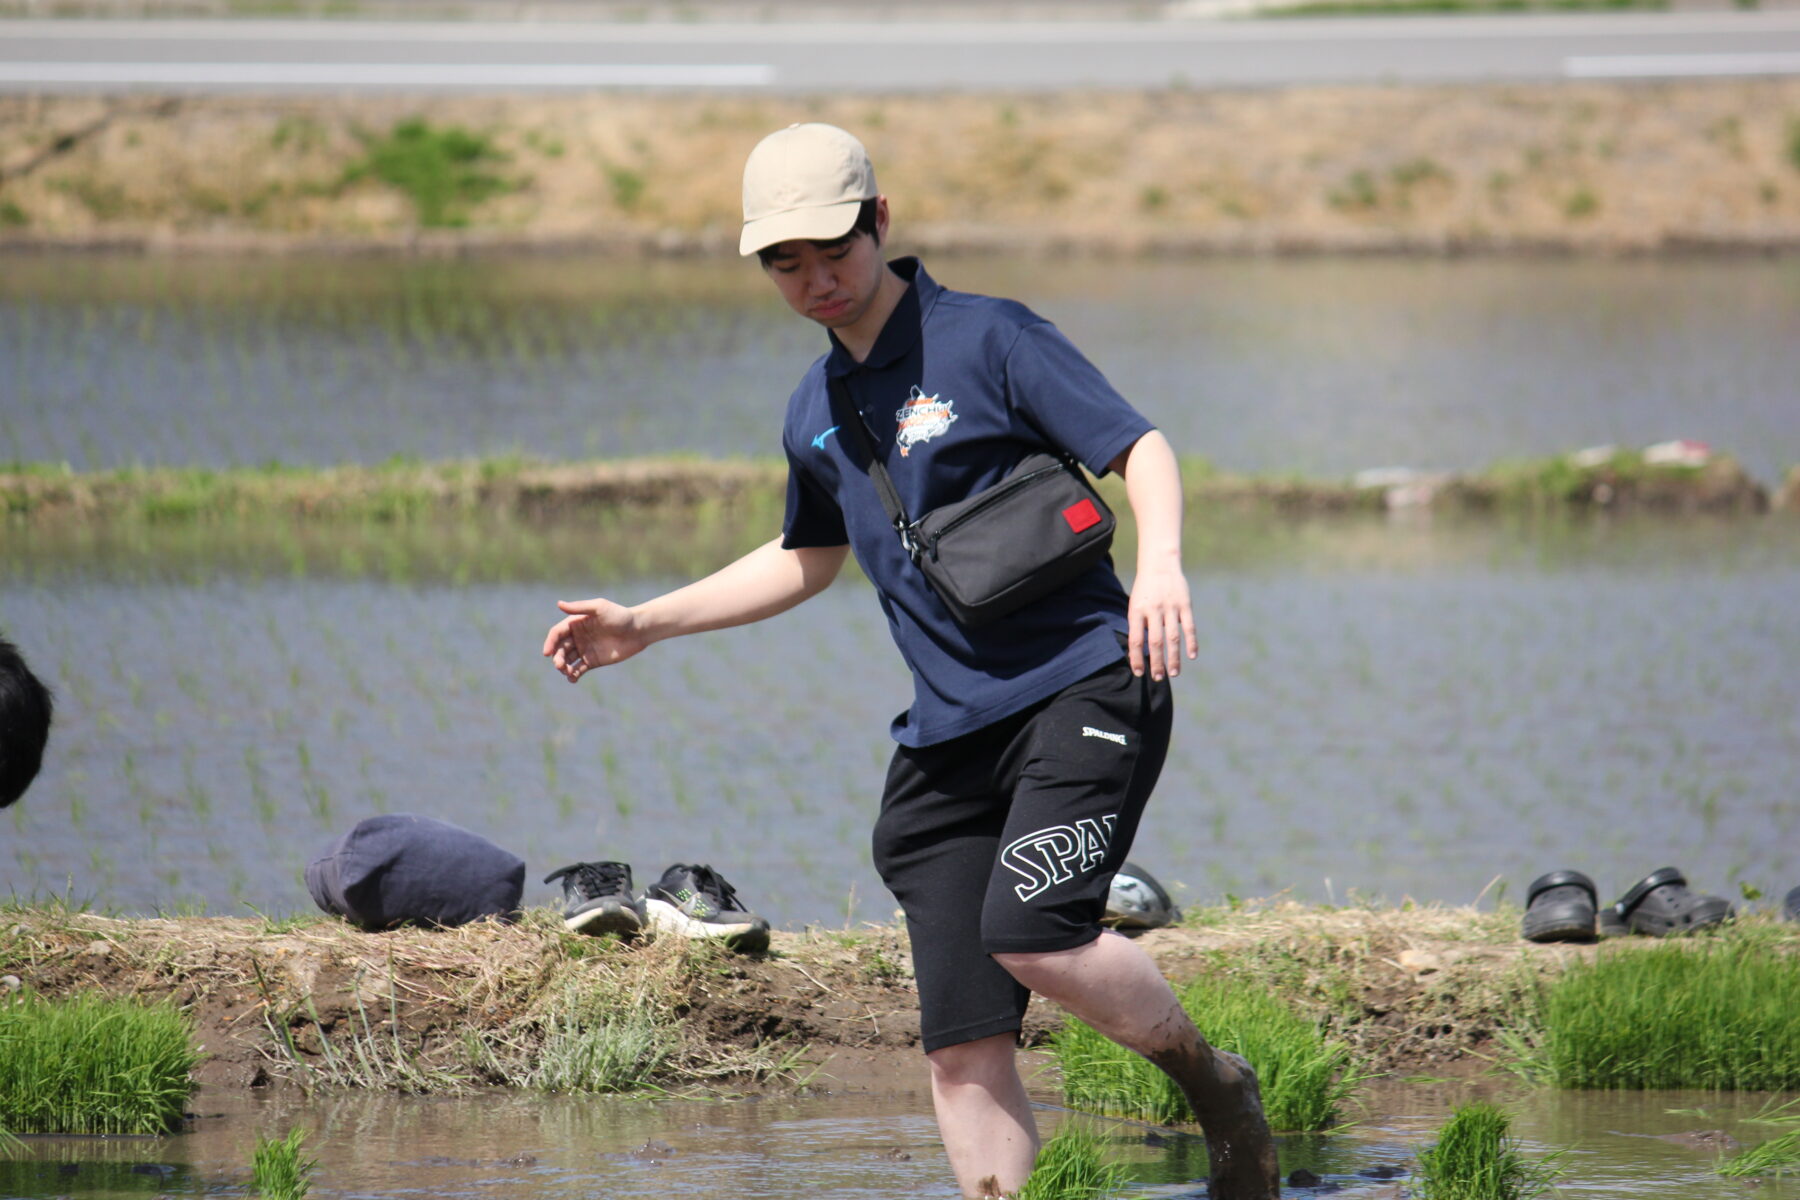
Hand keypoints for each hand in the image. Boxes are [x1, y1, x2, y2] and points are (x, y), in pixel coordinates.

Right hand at [541, 597, 646, 683]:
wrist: (638, 630)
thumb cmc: (620, 615)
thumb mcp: (600, 608)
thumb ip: (580, 607)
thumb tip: (559, 604)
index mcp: (576, 623)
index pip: (557, 633)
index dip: (550, 642)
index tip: (547, 653)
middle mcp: (577, 637)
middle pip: (560, 648)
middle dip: (557, 658)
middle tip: (560, 665)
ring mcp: (584, 649)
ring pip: (567, 660)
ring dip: (563, 667)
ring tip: (567, 672)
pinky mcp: (592, 661)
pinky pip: (578, 669)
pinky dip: (573, 675)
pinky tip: (573, 679)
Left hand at [1126, 563, 1196, 681]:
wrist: (1159, 565)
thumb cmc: (1145, 590)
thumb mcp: (1135, 605)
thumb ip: (1138, 626)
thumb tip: (1138, 653)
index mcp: (1137, 611)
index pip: (1136, 640)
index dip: (1137, 658)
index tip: (1139, 673)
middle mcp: (1153, 610)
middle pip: (1155, 642)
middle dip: (1156, 663)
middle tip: (1158, 678)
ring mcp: (1170, 607)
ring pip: (1173, 638)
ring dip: (1174, 657)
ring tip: (1174, 673)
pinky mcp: (1185, 605)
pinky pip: (1189, 627)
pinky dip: (1191, 642)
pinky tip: (1191, 656)